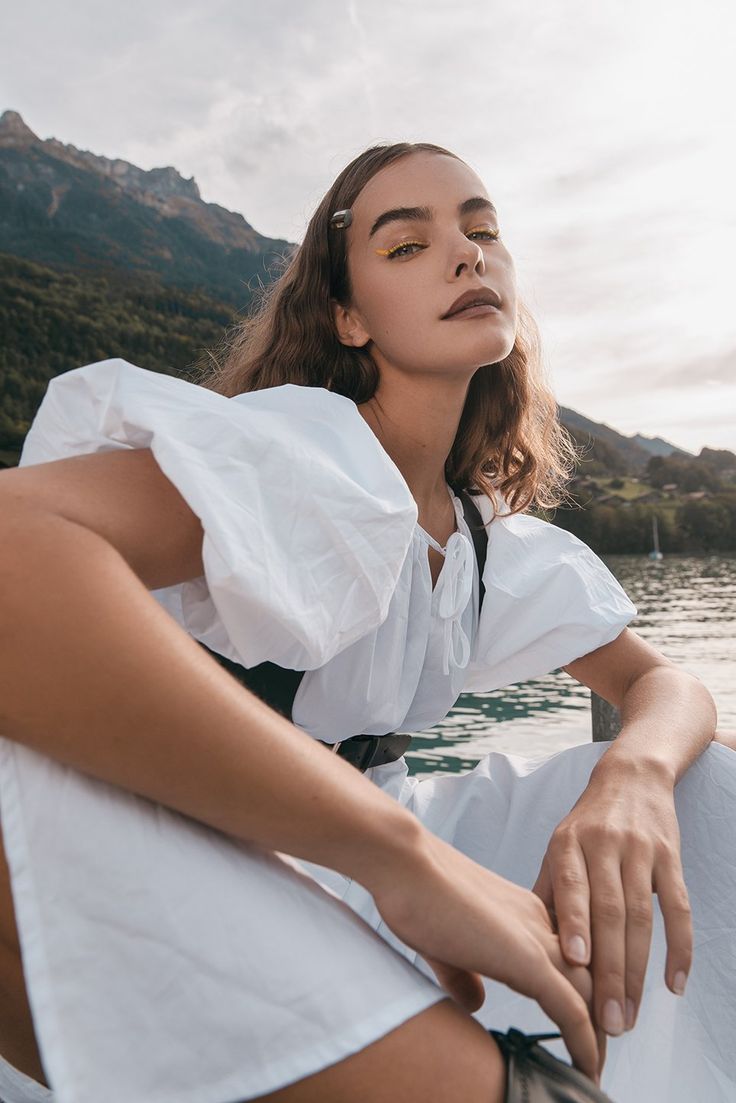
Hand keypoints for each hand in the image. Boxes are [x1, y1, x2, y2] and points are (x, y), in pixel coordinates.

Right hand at [368, 830, 602, 1083]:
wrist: (406, 864)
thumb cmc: (416, 893)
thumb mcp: (445, 941)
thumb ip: (463, 972)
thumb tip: (474, 1000)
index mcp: (523, 914)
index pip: (567, 959)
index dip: (577, 994)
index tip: (578, 1026)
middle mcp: (539, 923)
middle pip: (589, 976)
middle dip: (597, 1019)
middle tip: (598, 1059)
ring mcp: (537, 940)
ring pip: (590, 994)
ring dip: (598, 1037)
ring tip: (594, 1073)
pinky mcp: (527, 959)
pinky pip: (571, 1009)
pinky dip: (584, 1044)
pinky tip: (586, 1070)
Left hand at [532, 759, 691, 1037]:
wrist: (632, 776)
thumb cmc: (586, 823)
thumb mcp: (557, 847)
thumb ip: (546, 894)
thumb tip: (525, 947)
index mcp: (568, 844)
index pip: (572, 887)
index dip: (573, 924)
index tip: (573, 964)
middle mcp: (603, 845)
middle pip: (609, 912)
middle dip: (609, 970)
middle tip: (606, 1020)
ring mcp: (639, 851)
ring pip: (641, 917)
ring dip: (637, 971)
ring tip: (628, 1015)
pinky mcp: (670, 857)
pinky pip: (678, 907)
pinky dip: (680, 947)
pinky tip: (674, 983)